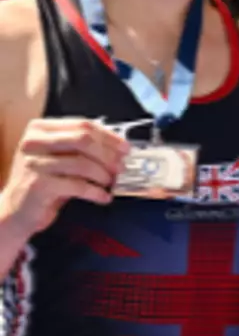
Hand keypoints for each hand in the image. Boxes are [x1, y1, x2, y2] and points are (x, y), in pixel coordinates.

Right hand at [0, 118, 128, 239]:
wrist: (15, 210)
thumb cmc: (43, 181)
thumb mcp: (59, 157)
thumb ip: (82, 146)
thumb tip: (120, 146)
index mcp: (40, 128)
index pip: (82, 125)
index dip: (109, 136)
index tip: (126, 148)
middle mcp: (34, 141)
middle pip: (84, 140)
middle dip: (108, 154)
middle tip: (122, 168)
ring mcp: (34, 162)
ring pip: (83, 163)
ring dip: (104, 175)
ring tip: (111, 183)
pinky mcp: (39, 185)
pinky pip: (78, 185)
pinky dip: (96, 192)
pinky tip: (103, 197)